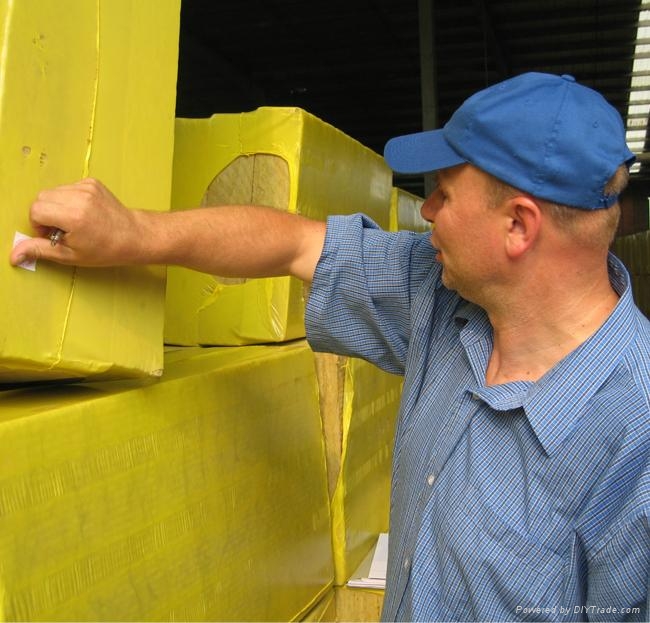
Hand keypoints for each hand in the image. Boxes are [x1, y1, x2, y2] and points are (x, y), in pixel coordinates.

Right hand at [9, 178, 141, 266]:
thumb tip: (13, 255)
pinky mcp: (92, 182)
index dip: (39, 225)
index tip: (53, 235)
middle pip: (41, 198)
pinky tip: (82, 213)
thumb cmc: (105, 249)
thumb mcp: (70, 255)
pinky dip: (68, 200)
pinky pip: (67, 187)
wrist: (134, 236)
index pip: (35, 210)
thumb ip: (39, 251)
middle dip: (45, 214)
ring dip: (56, 206)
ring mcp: (87, 186)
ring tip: (74, 222)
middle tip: (62, 230)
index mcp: (73, 215)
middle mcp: (79, 196)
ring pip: (53, 192)